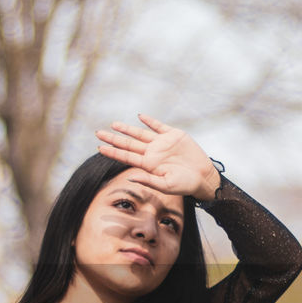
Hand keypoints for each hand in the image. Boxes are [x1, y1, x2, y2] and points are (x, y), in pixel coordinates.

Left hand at [96, 114, 220, 200]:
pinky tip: (140, 117)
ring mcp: (162, 143)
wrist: (203, 177)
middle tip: (98, 133)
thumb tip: (131, 177)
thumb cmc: (184, 185)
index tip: (99, 148)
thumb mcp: (166, 186)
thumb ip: (148, 180)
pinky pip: (158, 126)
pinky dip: (149, 121)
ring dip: (127, 129)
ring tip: (113, 124)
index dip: (112, 152)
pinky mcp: (174, 135)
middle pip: (128, 144)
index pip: (126, 156)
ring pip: (140, 134)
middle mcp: (152, 153)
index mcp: (148, 165)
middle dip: (113, 138)